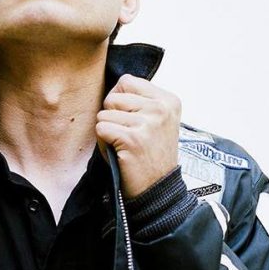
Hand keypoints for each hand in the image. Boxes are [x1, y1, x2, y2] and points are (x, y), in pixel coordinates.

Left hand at [95, 74, 180, 198]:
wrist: (157, 188)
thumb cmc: (150, 155)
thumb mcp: (156, 121)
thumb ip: (139, 101)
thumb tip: (113, 88)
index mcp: (168, 100)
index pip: (127, 81)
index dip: (119, 100)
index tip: (130, 119)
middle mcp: (161, 108)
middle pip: (113, 97)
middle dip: (112, 117)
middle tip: (127, 136)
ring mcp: (148, 123)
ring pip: (104, 114)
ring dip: (108, 132)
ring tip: (124, 146)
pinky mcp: (133, 139)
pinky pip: (101, 129)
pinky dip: (103, 143)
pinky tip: (119, 153)